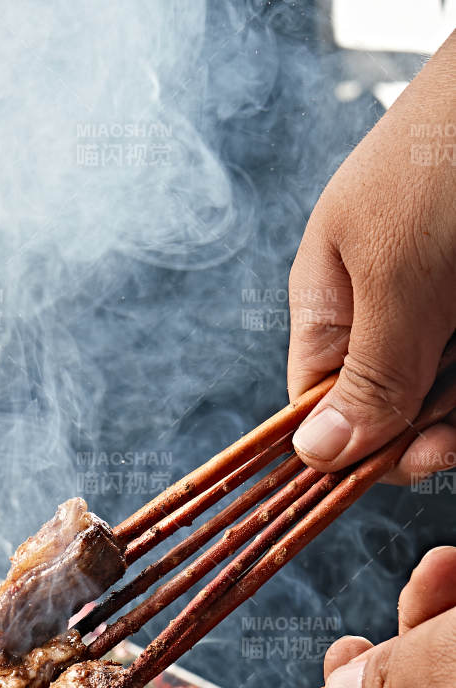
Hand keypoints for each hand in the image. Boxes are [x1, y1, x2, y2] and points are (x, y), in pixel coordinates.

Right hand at [288, 35, 455, 483]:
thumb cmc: (446, 158)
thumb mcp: (395, 277)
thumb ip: (364, 372)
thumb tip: (312, 456)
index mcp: (330, 304)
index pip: (318, 409)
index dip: (351, 448)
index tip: (398, 462)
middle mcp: (380, 313)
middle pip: (385, 413)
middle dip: (418, 431)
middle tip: (449, 430)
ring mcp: (434, 309)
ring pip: (438, 398)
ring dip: (453, 412)